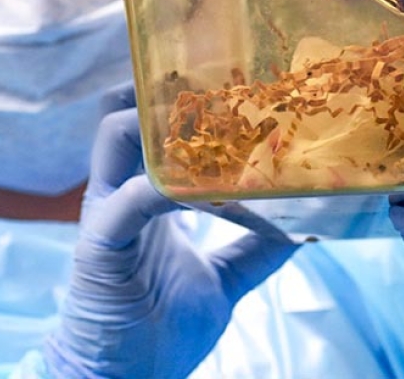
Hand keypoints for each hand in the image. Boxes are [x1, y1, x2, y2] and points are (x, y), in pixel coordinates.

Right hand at [43, 94, 297, 378]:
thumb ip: (256, 249)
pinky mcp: (100, 243)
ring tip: (208, 114)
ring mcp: (108, 212)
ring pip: (116, 137)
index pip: (157, 130)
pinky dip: (162, 186)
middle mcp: (124, 192)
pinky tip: (195, 187)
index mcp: (148, 196)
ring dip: (158, 121)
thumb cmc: (161, 329)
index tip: (237, 82)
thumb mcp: (224, 280)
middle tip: (218, 75)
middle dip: (167, 91)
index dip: (189, 101)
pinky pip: (126, 199)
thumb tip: (303, 226)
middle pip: (130, 115)